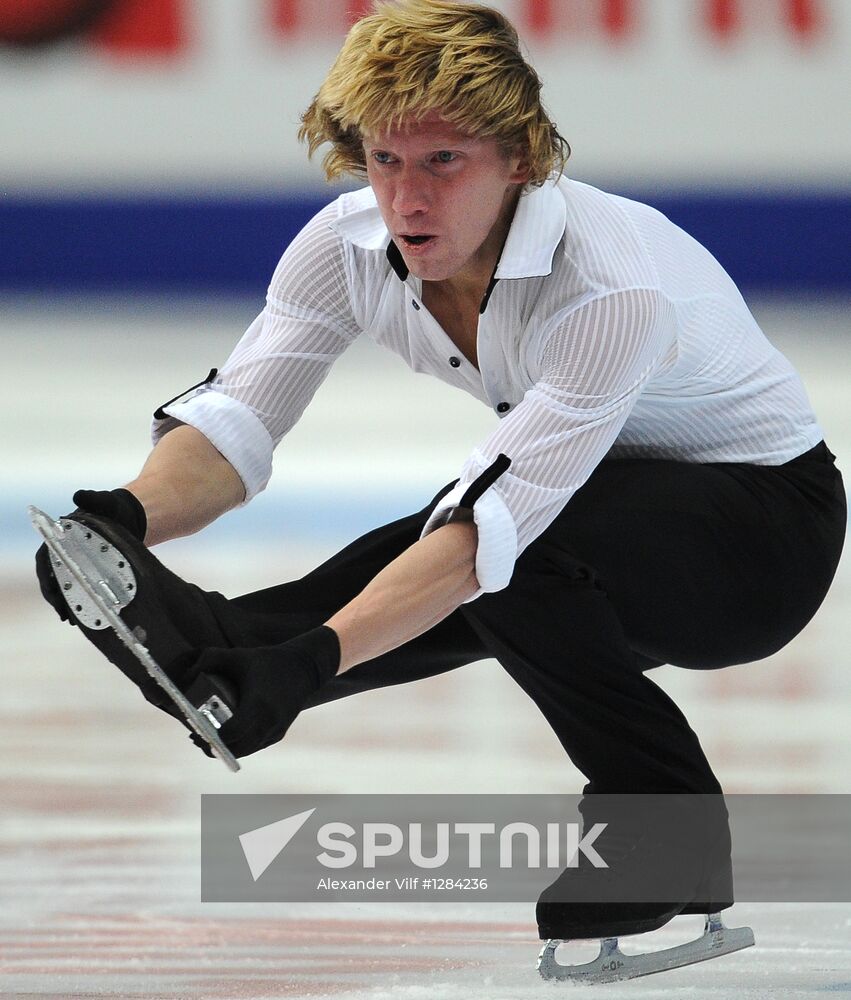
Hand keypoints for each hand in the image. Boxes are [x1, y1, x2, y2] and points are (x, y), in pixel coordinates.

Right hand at [35, 487, 147, 623]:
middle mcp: (64, 550)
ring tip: (70, 619)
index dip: (46, 574)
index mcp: (61, 536)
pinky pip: (77, 589)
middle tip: (63, 612)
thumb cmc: (114, 507)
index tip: (52, 588)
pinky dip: (77, 602)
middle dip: (55, 595)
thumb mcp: (106, 501)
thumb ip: (93, 498)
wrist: (131, 516)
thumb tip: (78, 495)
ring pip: (63, 586)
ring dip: (64, 603)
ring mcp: (75, 562)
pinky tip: (81, 616)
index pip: (46, 558)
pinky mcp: (87, 571)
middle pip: (52, 576)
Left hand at [177, 626, 339, 758]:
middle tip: (196, 738)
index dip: (211, 738)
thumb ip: (210, 659)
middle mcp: (269, 720)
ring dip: (225, 749)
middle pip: (236, 747)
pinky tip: (226, 737)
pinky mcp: (279, 733)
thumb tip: (184, 677)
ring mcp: (276, 729)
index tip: (196, 733)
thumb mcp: (238, 655)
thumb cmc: (266, 661)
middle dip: (213, 747)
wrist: (303, 668)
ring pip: (245, 751)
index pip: (232, 732)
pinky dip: (239, 746)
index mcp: (258, 703)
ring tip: (207, 740)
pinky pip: (254, 747)